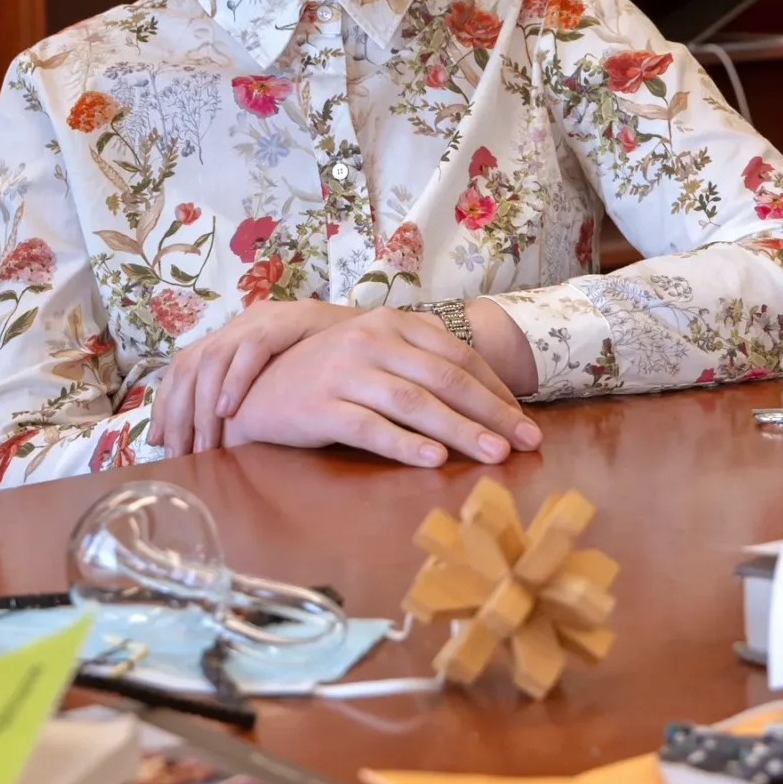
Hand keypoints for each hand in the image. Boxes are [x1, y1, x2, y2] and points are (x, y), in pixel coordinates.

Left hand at [149, 299, 358, 455]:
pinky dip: (235, 380)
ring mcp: (261, 319)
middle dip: (178, 412)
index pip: (183, 368)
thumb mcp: (278, 384)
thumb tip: (215, 441)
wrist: (376, 335)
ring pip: (211, 358)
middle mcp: (239, 324)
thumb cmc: (327, 367)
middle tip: (179, 454)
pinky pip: (250, 348)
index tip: (161, 444)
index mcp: (231, 337)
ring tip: (202, 444)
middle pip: (189, 365)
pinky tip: (228, 410)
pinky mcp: (285, 320)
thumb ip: (249, 402)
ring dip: (202, 404)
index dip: (167, 405)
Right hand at [221, 308, 543, 467]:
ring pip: (415, 402)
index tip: (523, 419)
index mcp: (390, 322)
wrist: (255, 388)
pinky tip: (434, 461)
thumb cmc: (326, 376)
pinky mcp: (320, 406)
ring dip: (460, 431)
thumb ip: (419, 364)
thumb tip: (484, 399)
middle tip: (527, 441)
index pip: (457, 355)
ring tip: (494, 455)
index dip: (496, 389)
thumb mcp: (374, 354)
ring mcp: (344, 371)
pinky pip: (371, 427)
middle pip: (445, 378)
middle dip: (492, 413)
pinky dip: (406, 445)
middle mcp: (370, 339)